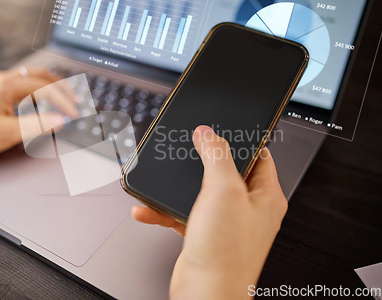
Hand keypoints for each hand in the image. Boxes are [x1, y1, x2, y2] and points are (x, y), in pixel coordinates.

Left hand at [0, 67, 77, 163]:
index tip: (75, 113)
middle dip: (62, 87)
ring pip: (32, 76)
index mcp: (8, 86)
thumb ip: (38, 126)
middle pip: (41, 75)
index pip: (46, 88)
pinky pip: (22, 82)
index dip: (64, 101)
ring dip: (50, 85)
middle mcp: (3, 79)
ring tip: (63, 97)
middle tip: (76, 99)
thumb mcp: (8, 133)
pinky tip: (40, 100)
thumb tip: (61, 120)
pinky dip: (38, 88)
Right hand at [132, 125, 286, 298]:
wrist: (205, 293)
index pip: (258, 156)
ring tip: (162, 183)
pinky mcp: (205, 235)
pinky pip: (184, 214)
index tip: (221, 131)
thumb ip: (216, 156)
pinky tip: (149, 209)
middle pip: (225, 173)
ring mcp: (226, 223)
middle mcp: (248, 209)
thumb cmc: (226, 254)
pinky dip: (165, 211)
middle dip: (202, 163)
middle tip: (187, 152)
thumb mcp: (223, 190)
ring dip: (177, 189)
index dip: (240, 141)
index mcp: (265, 196)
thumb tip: (208, 133)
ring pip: (200, 194)